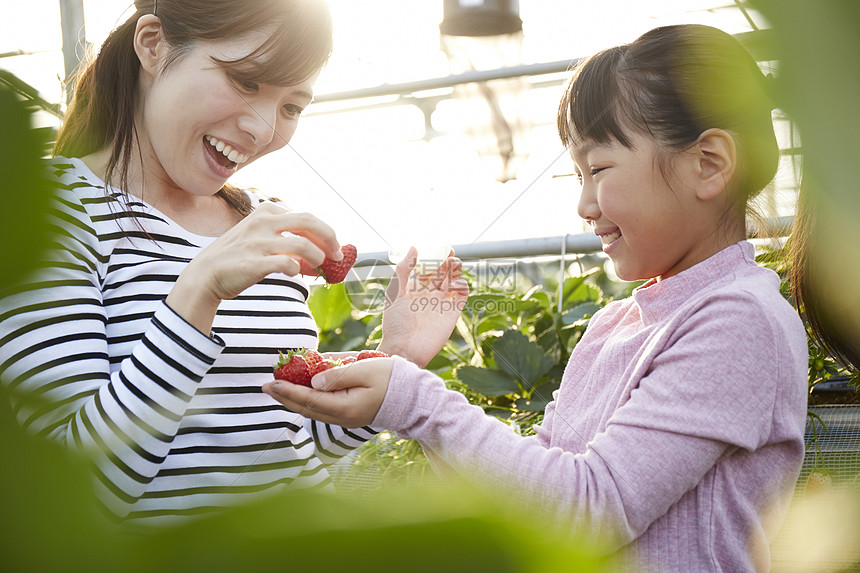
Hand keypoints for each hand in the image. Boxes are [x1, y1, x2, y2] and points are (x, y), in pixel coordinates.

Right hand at [166, 202, 341, 332]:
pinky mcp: (255, 262)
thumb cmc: (237, 259)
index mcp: (265, 213)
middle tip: (337, 255)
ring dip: (317, 257)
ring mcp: (259, 242)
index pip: (306, 217)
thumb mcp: (260, 240)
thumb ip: (286, 242)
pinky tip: (294, 274)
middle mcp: (263, 223)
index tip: (333, 246)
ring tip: (319, 268)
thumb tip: (320, 257)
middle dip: (330, 238)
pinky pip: (287, 264)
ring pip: (302, 244)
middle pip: (309, 222)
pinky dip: (296, 270)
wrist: (206, 276)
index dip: (324, 232)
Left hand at [262, 358, 393, 427]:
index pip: (308, 399)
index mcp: (344, 407)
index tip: (270, 382)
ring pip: (313, 411)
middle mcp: (342, 418)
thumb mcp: (365, 370)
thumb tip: (313, 380)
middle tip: (265, 386)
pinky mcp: (351, 415)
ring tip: (279, 388)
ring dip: (294, 399)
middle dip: (284, 397)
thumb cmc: (392, 379)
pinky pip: (323, 409)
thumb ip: (338, 374)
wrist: (414, 398)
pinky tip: (302, 392)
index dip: (287, 390)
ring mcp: (347, 419)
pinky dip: (308, 400)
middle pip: (306, 408)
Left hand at [377, 247, 468, 366]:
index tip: (436, 247)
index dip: (432, 258)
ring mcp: (441, 303)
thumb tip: (414, 247)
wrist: (404, 349)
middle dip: (446, 260)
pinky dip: (462, 286)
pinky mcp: (452, 313)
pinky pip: (462, 295)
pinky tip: (454, 283)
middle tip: (449, 250)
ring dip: (456, 269)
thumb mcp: (395, 292)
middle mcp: (429, 295)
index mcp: (414, 289)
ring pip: (453, 281)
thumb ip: (404, 270)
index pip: (426, 269)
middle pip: (442, 273)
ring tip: (453, 261)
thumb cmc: (395, 323)